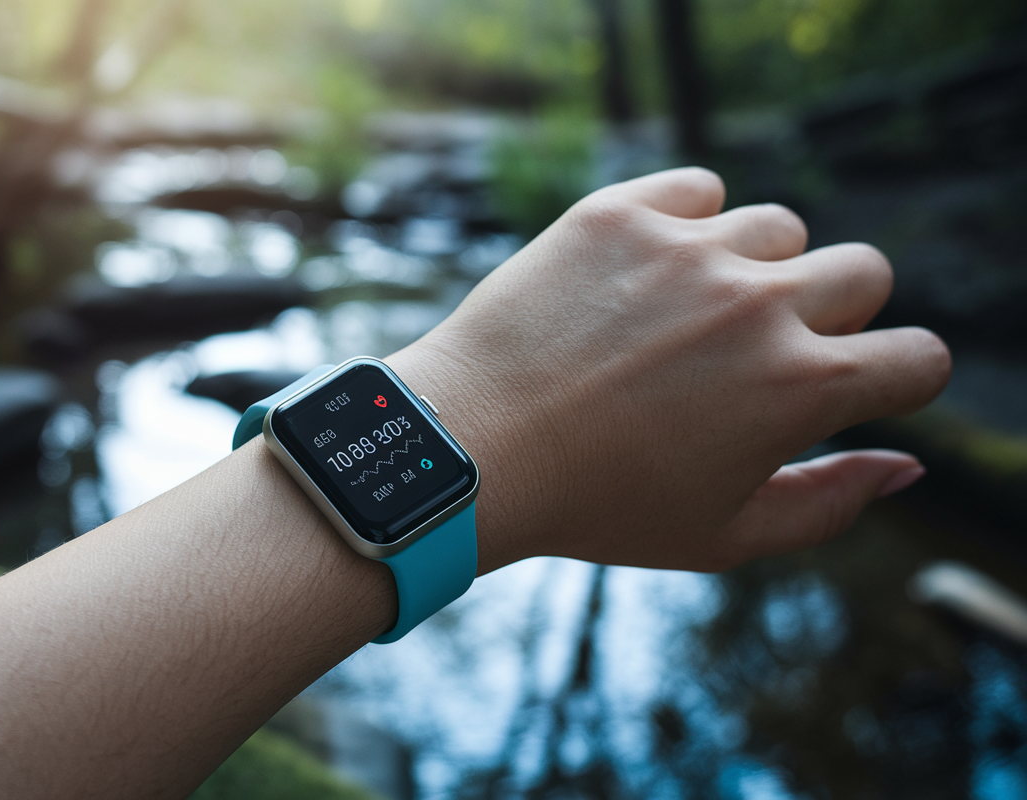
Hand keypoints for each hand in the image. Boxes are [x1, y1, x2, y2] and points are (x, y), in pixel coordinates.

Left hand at [391, 167, 949, 572]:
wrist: (468, 452)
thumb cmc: (595, 507)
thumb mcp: (723, 536)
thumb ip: (831, 505)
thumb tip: (906, 463)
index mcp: (798, 389)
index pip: (919, 358)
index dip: (895, 381)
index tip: (847, 389)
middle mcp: (756, 305)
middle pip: (864, 272)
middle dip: (837, 315)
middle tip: (763, 352)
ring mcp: (687, 250)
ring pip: (778, 226)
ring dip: (757, 267)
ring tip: (691, 316)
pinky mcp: (620, 213)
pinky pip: (698, 187)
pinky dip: (690, 221)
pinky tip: (649, 271)